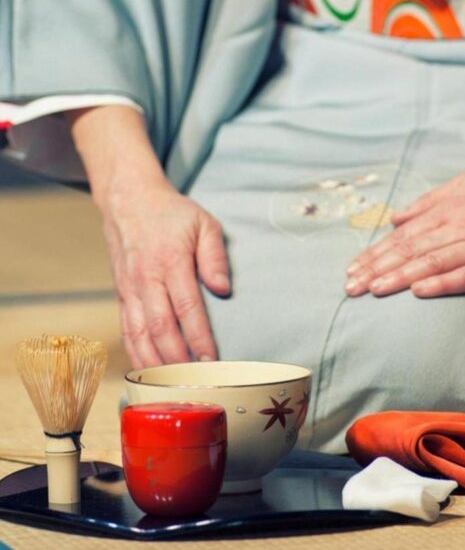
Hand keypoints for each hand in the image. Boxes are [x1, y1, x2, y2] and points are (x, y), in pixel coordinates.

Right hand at [101, 180, 229, 368]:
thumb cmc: (172, 213)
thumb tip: (223, 289)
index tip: (212, 359)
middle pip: (160, 327)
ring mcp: (129, 288)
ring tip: (172, 386)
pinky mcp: (120, 294)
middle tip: (195, 381)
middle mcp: (146, 278)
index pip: (187, 307)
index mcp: (170, 261)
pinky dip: (135, 353)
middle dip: (177, 359)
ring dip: (154, 363)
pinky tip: (148, 372)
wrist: (128, 200)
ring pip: (138, 334)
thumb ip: (215, 256)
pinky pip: (126, 330)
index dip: (199, 337)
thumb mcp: (204, 223)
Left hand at [344, 169, 464, 296]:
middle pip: (411, 250)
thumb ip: (428, 202)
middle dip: (377, 268)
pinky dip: (442, 282)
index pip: (403, 236)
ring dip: (399, 277)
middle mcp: (459, 226)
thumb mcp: (464, 184)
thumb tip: (396, 218)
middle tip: (350, 286)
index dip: (376, 253)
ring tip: (373, 289)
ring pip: (432, 262)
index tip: (353, 269)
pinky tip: (418, 290)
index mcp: (448, 209)